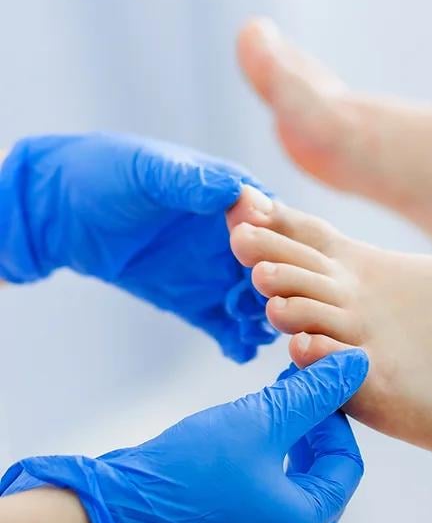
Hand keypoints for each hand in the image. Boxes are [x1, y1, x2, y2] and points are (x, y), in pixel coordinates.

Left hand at [0, 133, 276, 360]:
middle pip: (276, 269)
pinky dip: (238, 341)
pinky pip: (226, 326)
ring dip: (261, 318)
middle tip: (263, 306)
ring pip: (257, 302)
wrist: (62, 209)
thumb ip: (189, 182)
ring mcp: (217, 272)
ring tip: (254, 331)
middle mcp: (236, 238)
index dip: (279, 246)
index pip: (274, 225)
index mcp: (233, 199)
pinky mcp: (197, 302)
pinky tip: (238, 351)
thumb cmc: (105, 172)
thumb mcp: (146, 171)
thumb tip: (235, 192)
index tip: (265, 264)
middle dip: (277, 290)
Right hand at [0, 351, 368, 522]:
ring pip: (291, 493)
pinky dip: (264, 473)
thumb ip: (312, 393)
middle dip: (313, 435)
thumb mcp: (259, 419)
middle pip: (322, 483)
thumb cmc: (193, 465)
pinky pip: (262, 507)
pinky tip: (241, 443)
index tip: (311, 386)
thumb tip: (356, 364)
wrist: (120, 509)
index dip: (335, 419)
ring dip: (289, 451)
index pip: (346, 465)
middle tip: (293, 394)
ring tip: (269, 411)